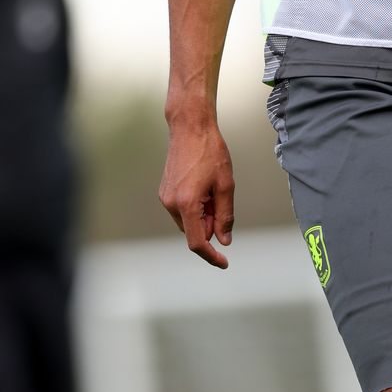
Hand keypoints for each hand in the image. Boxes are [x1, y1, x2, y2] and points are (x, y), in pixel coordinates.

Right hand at [158, 115, 235, 267]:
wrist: (190, 128)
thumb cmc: (209, 152)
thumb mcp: (226, 185)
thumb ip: (225, 216)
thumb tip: (224, 239)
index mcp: (187, 204)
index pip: (197, 242)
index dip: (211, 255)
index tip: (223, 262)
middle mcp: (171, 204)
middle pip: (194, 231)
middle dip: (211, 225)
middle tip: (222, 201)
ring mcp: (165, 198)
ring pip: (189, 221)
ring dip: (204, 215)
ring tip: (212, 189)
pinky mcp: (165, 192)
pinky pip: (183, 210)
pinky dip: (196, 207)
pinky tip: (203, 187)